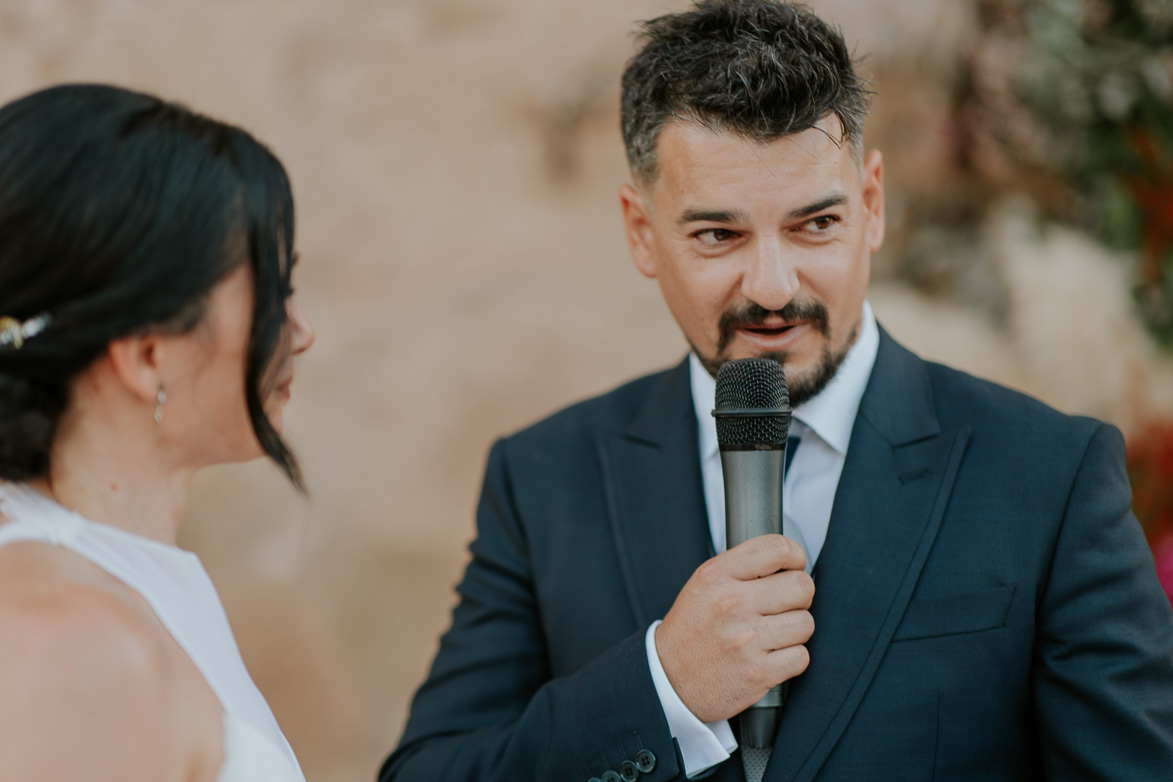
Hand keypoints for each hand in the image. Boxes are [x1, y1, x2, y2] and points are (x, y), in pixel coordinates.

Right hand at [655, 534, 813, 722]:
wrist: (668, 681)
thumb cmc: (692, 630)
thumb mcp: (703, 585)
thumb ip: (742, 567)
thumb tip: (790, 560)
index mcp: (716, 576)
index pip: (777, 549)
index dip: (796, 556)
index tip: (793, 567)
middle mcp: (731, 604)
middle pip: (802, 586)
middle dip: (799, 597)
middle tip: (782, 606)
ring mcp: (745, 640)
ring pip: (806, 623)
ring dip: (794, 631)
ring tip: (771, 634)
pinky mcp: (758, 673)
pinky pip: (801, 656)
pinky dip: (791, 659)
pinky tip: (770, 656)